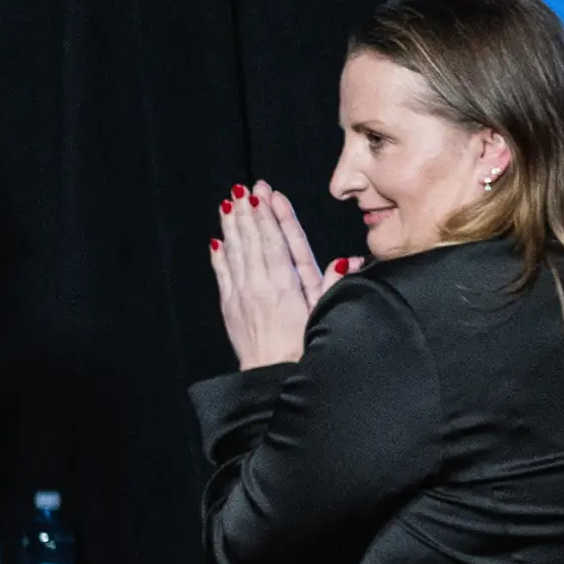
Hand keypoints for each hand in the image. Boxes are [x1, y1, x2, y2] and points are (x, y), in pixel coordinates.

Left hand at [210, 180, 338, 368]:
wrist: (271, 375)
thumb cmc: (303, 346)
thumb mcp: (323, 313)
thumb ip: (332, 285)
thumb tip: (346, 260)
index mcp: (288, 284)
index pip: (279, 240)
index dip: (273, 215)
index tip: (268, 194)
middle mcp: (263, 284)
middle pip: (256, 240)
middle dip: (251, 212)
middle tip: (246, 188)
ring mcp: (243, 294)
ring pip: (237, 251)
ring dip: (233, 225)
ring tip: (229, 203)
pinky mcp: (230, 306)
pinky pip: (223, 273)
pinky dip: (220, 254)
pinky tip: (218, 239)